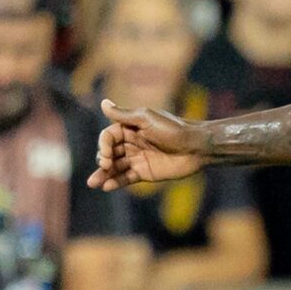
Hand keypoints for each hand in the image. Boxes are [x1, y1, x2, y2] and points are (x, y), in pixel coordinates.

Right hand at [92, 99, 209, 189]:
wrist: (196, 147)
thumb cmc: (174, 129)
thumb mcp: (147, 119)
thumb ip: (124, 115)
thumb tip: (102, 103)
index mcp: (129, 128)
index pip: (108, 137)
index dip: (103, 145)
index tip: (107, 154)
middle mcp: (131, 143)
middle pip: (108, 152)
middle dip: (102, 160)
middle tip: (105, 165)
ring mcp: (137, 159)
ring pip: (115, 167)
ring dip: (103, 174)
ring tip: (93, 183)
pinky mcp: (144, 173)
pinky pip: (126, 177)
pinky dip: (116, 182)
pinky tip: (107, 186)